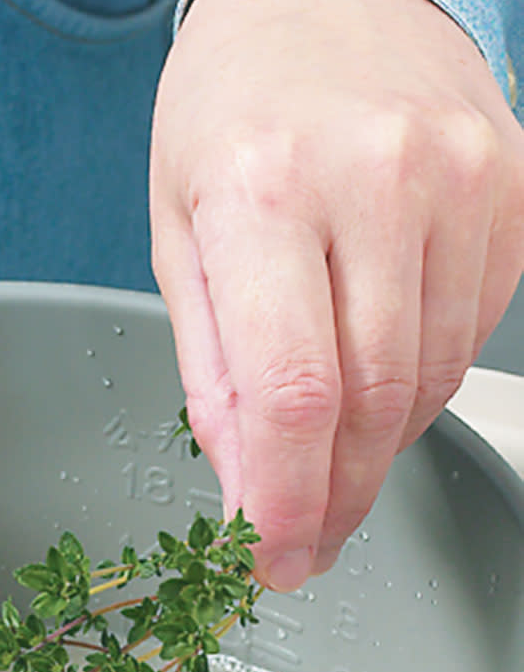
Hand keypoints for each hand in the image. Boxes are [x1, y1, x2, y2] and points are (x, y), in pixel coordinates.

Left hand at [151, 0, 523, 589]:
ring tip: (332, 457)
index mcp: (264, 191)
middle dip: (336, 497)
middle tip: (305, 542)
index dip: (286, 503)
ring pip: (431, 379)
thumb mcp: (180, 237)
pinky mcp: (512, 187)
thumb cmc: (231, 112)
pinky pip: (474, 332)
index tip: (271, 560)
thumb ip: (212, 368)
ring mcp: (462, 179)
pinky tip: (380, 376)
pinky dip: (423, 382)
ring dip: (379, 446)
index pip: (291, 395)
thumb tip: (245, 484)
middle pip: (372, 402)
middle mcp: (376, 179)